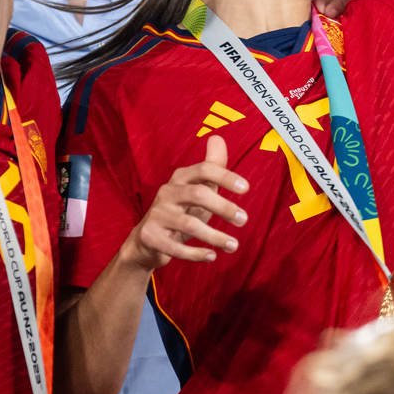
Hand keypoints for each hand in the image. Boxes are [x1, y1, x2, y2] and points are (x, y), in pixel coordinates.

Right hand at [122, 136, 249, 270]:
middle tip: (244, 219)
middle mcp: (167, 193)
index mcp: (180, 178)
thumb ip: (211, 166)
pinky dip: (196, 253)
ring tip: (234, 245)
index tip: (246, 188)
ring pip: (189, 224)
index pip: (204, 170)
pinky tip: (212, 256)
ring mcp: (156, 215)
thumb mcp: (197, 188)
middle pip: (198, 194)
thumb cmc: (180, 210)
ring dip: (215, 236)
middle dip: (223, 207)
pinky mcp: (150, 236)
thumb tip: (218, 138)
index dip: (225, 176)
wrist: (147, 240)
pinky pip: (175, 247)